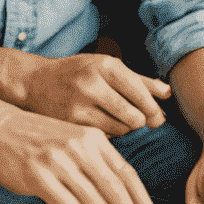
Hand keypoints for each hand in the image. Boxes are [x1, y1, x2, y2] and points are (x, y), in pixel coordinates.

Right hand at [0, 106, 163, 203]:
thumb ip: (96, 167)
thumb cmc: (39, 140)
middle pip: (117, 191)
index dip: (144, 203)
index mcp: (94, 139)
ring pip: (97, 202)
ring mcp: (60, 161)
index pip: (127, 175)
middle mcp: (81, 148)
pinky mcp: (39, 176)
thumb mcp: (74, 142)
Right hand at [20, 52, 171, 135]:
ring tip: (120, 120)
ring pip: (121, 129)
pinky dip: (110, 134)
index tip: (157, 116)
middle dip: (141, 121)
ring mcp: (79, 106)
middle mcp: (92, 84)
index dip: (153, 108)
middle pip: (134, 116)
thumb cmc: (78, 72)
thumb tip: (168, 93)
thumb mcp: (107, 67)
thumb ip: (140, 80)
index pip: (141, 93)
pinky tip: (103, 124)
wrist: (36, 83)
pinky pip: (104, 137)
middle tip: (139, 120)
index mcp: (105, 66)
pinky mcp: (71, 125)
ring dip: (126, 129)